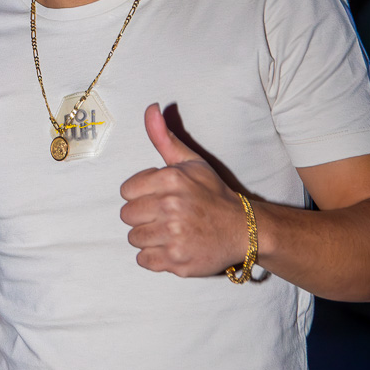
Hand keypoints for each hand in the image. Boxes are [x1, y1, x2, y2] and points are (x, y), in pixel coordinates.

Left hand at [119, 104, 250, 276]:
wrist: (243, 229)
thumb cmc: (212, 194)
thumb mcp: (190, 162)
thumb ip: (164, 137)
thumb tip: (151, 108)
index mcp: (170, 179)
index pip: (126, 191)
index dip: (140, 195)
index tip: (158, 197)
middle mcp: (170, 207)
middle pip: (127, 216)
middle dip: (143, 216)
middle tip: (165, 216)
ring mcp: (174, 236)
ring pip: (134, 238)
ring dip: (148, 237)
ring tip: (169, 231)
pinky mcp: (177, 261)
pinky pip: (143, 260)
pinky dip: (154, 257)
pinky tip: (171, 247)